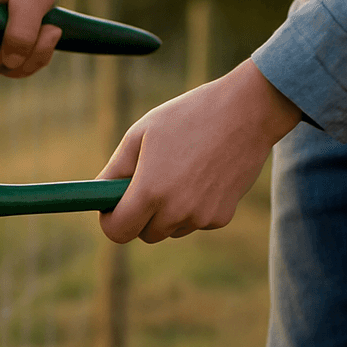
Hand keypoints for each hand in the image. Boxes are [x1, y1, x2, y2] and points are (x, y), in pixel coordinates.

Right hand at [0, 0, 70, 77]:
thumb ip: (20, 32)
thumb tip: (10, 63)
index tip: (18, 46)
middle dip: (24, 57)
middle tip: (50, 32)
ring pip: (6, 67)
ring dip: (34, 57)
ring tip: (52, 30)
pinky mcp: (3, 44)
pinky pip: (18, 64)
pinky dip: (37, 56)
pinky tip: (49, 35)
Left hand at [98, 59, 301, 243]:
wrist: (247, 112)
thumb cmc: (188, 117)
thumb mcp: (141, 134)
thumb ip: (115, 169)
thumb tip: (98, 193)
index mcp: (149, 191)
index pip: (118, 232)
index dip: (112, 221)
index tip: (112, 208)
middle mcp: (175, 211)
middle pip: (144, 233)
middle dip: (140, 215)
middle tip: (148, 183)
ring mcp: (200, 217)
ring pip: (170, 229)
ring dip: (167, 212)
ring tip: (180, 172)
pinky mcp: (221, 218)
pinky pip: (195, 222)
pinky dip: (193, 208)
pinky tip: (203, 176)